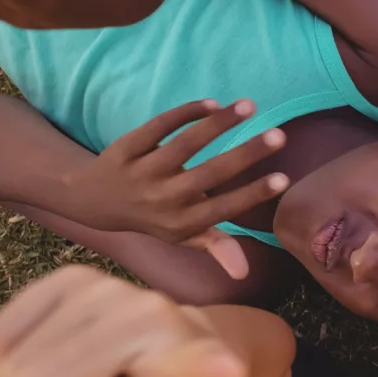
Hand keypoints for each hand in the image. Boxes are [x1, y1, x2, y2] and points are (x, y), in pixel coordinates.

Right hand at [0, 265, 247, 376]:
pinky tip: (67, 359)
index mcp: (190, 359)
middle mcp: (149, 310)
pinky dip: (20, 362)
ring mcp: (104, 285)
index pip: (202, 360)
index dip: (210, 366)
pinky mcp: (66, 277)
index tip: (227, 370)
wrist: (174, 351)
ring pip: (11, 362)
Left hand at [60, 99, 288, 279]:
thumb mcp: (181, 236)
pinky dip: (186, 113)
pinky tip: (212, 103)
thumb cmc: (153, 216)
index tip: (283, 179)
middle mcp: (162, 199)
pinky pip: (159, 126)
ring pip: (185, 144)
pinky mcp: (126, 148)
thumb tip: (243, 273)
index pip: (223, 209)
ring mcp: (143, 173)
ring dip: (220, 123)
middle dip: (247, 154)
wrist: (94, 201)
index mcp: (180, 222)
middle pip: (209, 173)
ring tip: (250, 106)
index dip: (253, 194)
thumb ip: (214, 246)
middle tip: (279, 135)